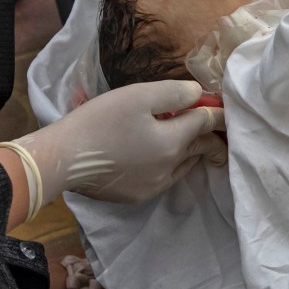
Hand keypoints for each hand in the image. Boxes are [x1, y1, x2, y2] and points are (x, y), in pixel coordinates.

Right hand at [22, 80, 224, 204]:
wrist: (64, 158)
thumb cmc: (99, 121)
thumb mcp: (137, 96)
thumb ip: (173, 93)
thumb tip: (198, 94)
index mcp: (173, 141)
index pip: (206, 123)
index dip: (217, 112)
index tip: (225, 108)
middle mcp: (170, 167)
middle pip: (200, 148)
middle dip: (211, 137)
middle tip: (217, 130)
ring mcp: (153, 185)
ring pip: (183, 166)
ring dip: (189, 152)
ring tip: (189, 141)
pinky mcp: (136, 195)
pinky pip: (163, 178)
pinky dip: (168, 165)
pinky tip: (157, 156)